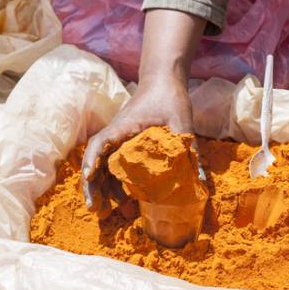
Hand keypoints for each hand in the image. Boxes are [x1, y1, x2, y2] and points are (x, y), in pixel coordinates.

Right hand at [82, 9, 206, 213]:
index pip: (99, 144)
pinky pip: (113, 164)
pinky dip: (114, 180)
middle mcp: (115, 133)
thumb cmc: (169, 96)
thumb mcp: (182, 121)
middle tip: (96, 209)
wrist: (164, 78)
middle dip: (92, 186)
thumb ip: (189, 148)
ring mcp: (118, 138)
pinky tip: (124, 197)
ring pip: (102, 166)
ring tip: (109, 210)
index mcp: (123, 127)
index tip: (89, 177)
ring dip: (103, 187)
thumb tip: (199, 179)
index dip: (91, 162)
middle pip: (94, 161)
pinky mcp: (124, 142)